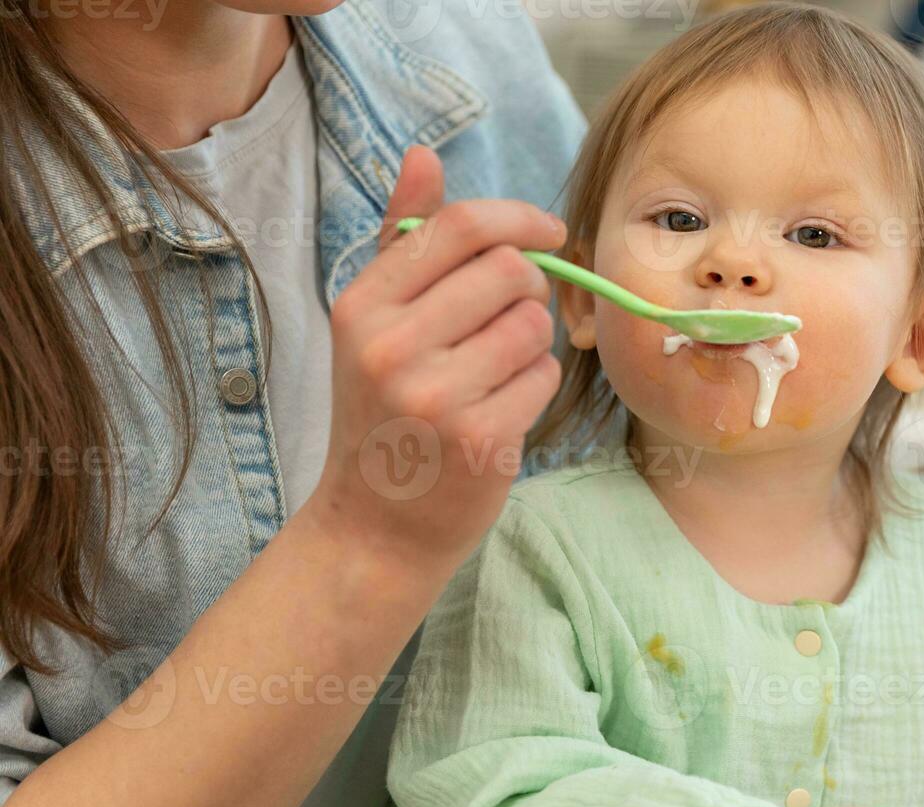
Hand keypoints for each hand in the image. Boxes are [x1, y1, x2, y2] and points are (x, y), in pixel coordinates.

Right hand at [304, 145, 565, 573]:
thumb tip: (424, 153)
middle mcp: (391, 346)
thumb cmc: (383, 414)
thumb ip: (401, 239)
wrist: (374, 526)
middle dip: (529, 290)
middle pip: (511, 271)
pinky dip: (534, 388)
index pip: (460, 227)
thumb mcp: (373, 323)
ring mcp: (436, 395)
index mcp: (363, 305)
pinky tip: (501, 411)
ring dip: (531, 344)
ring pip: (535, 325)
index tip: (550, 231)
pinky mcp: (481, 438)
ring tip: (495, 373)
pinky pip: (543, 376)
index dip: (520, 218)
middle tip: (509, 321)